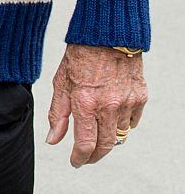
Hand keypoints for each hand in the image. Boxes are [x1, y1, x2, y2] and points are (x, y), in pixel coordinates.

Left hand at [46, 44, 147, 166]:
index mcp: (85, 102)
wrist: (108, 32)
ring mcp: (126, 102)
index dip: (80, 158)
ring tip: (97, 132)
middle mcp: (108, 106)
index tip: (75, 161)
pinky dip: (122, 123)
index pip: (85, 144)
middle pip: (105, 146)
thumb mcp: (61, 80)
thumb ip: (58, 112)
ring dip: (108, 138)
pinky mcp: (140, 97)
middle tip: (86, 156)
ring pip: (120, 135)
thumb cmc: (81, 53)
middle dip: (94, 156)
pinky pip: (132, 122)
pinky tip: (112, 116)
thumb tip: (53, 139)